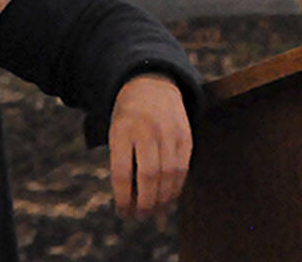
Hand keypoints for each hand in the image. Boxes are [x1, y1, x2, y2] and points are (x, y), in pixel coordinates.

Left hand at [108, 73, 191, 219]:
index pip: (122, 173)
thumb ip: (122, 165)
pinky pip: (183, 168)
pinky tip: (169, 197)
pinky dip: (177, 187)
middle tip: (140, 217)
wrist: (151, 84)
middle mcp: (146, 131)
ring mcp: (168, 132)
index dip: (123, 198)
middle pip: (149, 176)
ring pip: (169, 175)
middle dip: (145, 203)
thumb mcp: (116, 134)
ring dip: (163, 200)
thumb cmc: (128, 118)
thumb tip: (130, 204)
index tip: (123, 214)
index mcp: (122, 130)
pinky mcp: (185, 135)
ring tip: (155, 212)